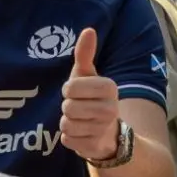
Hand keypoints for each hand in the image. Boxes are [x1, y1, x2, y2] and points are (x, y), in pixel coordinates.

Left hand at [60, 29, 120, 162]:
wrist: (108, 133)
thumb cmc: (92, 98)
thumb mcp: (87, 75)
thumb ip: (85, 54)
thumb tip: (88, 30)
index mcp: (109, 88)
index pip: (71, 87)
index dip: (69, 89)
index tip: (77, 92)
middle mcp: (111, 109)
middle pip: (68, 107)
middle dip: (68, 107)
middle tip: (79, 108)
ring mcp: (103, 130)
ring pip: (66, 124)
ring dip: (68, 122)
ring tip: (81, 121)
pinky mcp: (94, 147)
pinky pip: (67, 139)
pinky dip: (70, 137)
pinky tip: (82, 134)